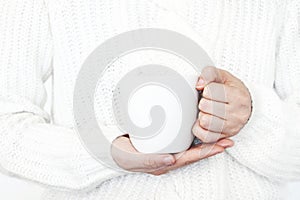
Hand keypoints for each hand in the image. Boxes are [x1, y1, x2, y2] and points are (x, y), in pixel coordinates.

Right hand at [111, 135, 233, 174]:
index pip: (190, 158)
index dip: (207, 152)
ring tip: (220, 135)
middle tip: (228, 139)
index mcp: (164, 163)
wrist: (111, 148)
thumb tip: (171, 160)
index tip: (222, 145)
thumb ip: (150, 160)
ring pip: (191, 147)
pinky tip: (201, 130)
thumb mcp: (132, 158)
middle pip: (195, 153)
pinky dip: (195, 136)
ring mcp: (167, 151)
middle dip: (212, 147)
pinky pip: (183, 141)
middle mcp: (168, 158)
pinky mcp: (164, 143)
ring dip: (206, 141)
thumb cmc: (122, 154)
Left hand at [193, 66, 251, 142]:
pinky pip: (204, 136)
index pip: (210, 91)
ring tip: (208, 111)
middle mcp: (237, 114)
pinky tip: (204, 122)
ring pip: (205, 121)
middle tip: (209, 101)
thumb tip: (199, 84)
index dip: (207, 89)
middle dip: (204, 101)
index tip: (211, 90)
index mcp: (238, 97)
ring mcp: (231, 127)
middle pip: (205, 106)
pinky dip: (200, 128)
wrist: (245, 106)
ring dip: (202, 114)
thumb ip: (209, 74)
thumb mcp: (223, 76)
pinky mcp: (224, 137)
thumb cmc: (232, 90)